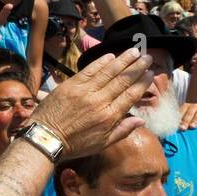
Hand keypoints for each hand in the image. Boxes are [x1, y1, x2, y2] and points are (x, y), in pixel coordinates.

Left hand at [33, 48, 152, 158]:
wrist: (46, 138)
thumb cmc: (75, 144)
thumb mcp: (102, 144)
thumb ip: (123, 131)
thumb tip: (141, 120)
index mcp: (109, 116)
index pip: (131, 95)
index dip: (142, 83)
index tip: (151, 73)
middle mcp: (99, 101)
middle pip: (122, 80)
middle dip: (137, 67)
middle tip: (147, 57)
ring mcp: (84, 91)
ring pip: (108, 72)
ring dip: (123, 60)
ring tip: (134, 51)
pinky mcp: (71, 85)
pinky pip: (89, 70)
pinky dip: (101, 62)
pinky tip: (110, 56)